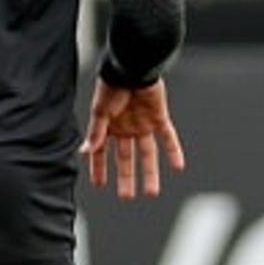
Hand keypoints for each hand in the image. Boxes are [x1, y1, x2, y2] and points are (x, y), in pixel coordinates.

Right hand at [81, 79, 184, 198]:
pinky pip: (168, 137)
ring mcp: (143, 123)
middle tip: (126, 197)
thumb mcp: (100, 112)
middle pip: (127, 158)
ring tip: (151, 192)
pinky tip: (179, 167)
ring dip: (149, 172)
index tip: (99, 185)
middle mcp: (126, 127)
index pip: (102, 153)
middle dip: (126, 178)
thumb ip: (95, 133)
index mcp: (109, 126)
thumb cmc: (112, 85)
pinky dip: (174, 151)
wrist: (132, 66)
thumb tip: (84, 152)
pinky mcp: (159, 117)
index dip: (99, 168)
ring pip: (147, 153)